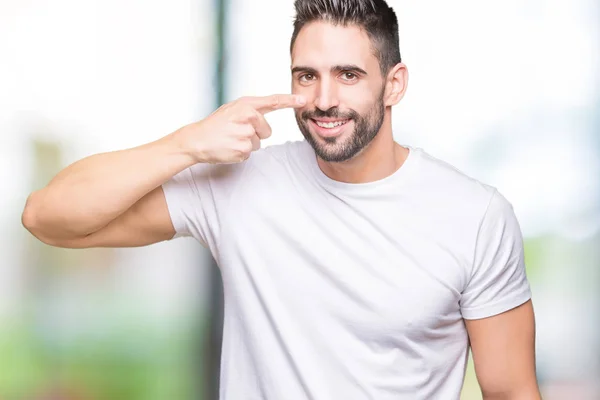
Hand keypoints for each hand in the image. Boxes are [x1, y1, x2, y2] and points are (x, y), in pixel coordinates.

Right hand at [178, 94, 305, 163]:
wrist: (196, 140)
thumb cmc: (216, 124)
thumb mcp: (232, 109)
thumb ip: (251, 110)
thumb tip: (265, 115)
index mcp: (245, 105)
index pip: (272, 102)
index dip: (289, 101)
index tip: (303, 101)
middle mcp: (248, 117)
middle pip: (267, 131)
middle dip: (255, 133)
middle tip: (235, 132)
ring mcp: (246, 134)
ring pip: (258, 143)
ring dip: (247, 143)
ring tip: (230, 139)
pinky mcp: (243, 149)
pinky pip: (250, 153)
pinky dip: (241, 152)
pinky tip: (229, 147)